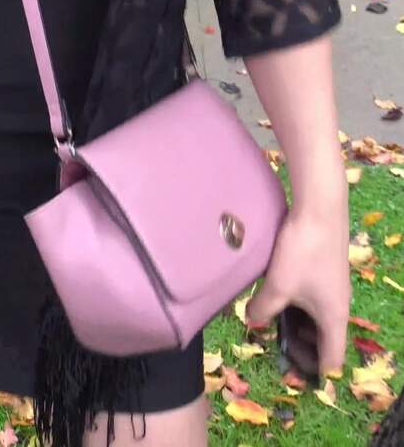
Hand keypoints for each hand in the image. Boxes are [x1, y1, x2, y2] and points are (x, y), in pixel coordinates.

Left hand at [245, 199, 350, 378]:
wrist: (318, 210)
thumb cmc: (302, 253)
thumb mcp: (277, 286)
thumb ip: (262, 309)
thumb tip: (251, 320)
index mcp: (333, 318)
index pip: (332, 357)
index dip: (316, 371)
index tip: (296, 378)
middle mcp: (336, 306)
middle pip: (321, 338)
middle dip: (300, 347)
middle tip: (274, 351)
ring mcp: (330, 288)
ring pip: (312, 316)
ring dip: (293, 323)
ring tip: (266, 325)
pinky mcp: (321, 271)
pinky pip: (308, 298)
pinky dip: (293, 305)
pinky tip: (270, 297)